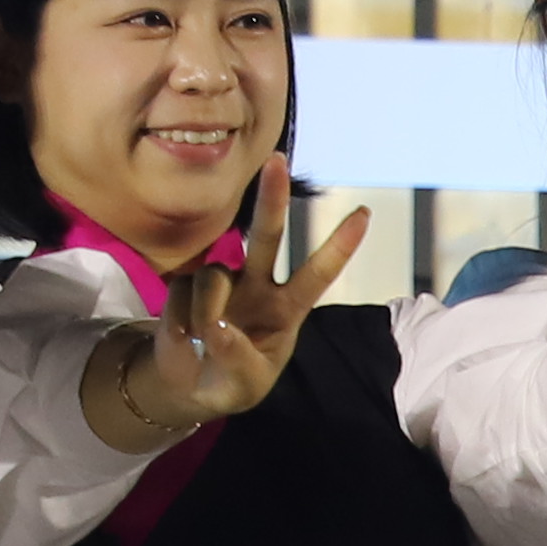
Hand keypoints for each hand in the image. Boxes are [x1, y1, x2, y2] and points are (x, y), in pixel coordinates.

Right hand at [85, 204, 367, 453]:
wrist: (190, 385)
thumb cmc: (232, 383)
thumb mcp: (245, 385)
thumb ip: (238, 359)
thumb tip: (219, 327)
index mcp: (286, 309)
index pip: (317, 274)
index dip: (339, 246)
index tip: (365, 213)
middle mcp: (258, 285)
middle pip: (268, 236)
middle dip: (271, 198)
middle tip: (277, 160)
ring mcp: (223, 280)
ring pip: (214, 276)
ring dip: (206, 311)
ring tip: (202, 342)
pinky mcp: (187, 281)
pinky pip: (183, 289)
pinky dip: (181, 317)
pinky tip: (184, 334)